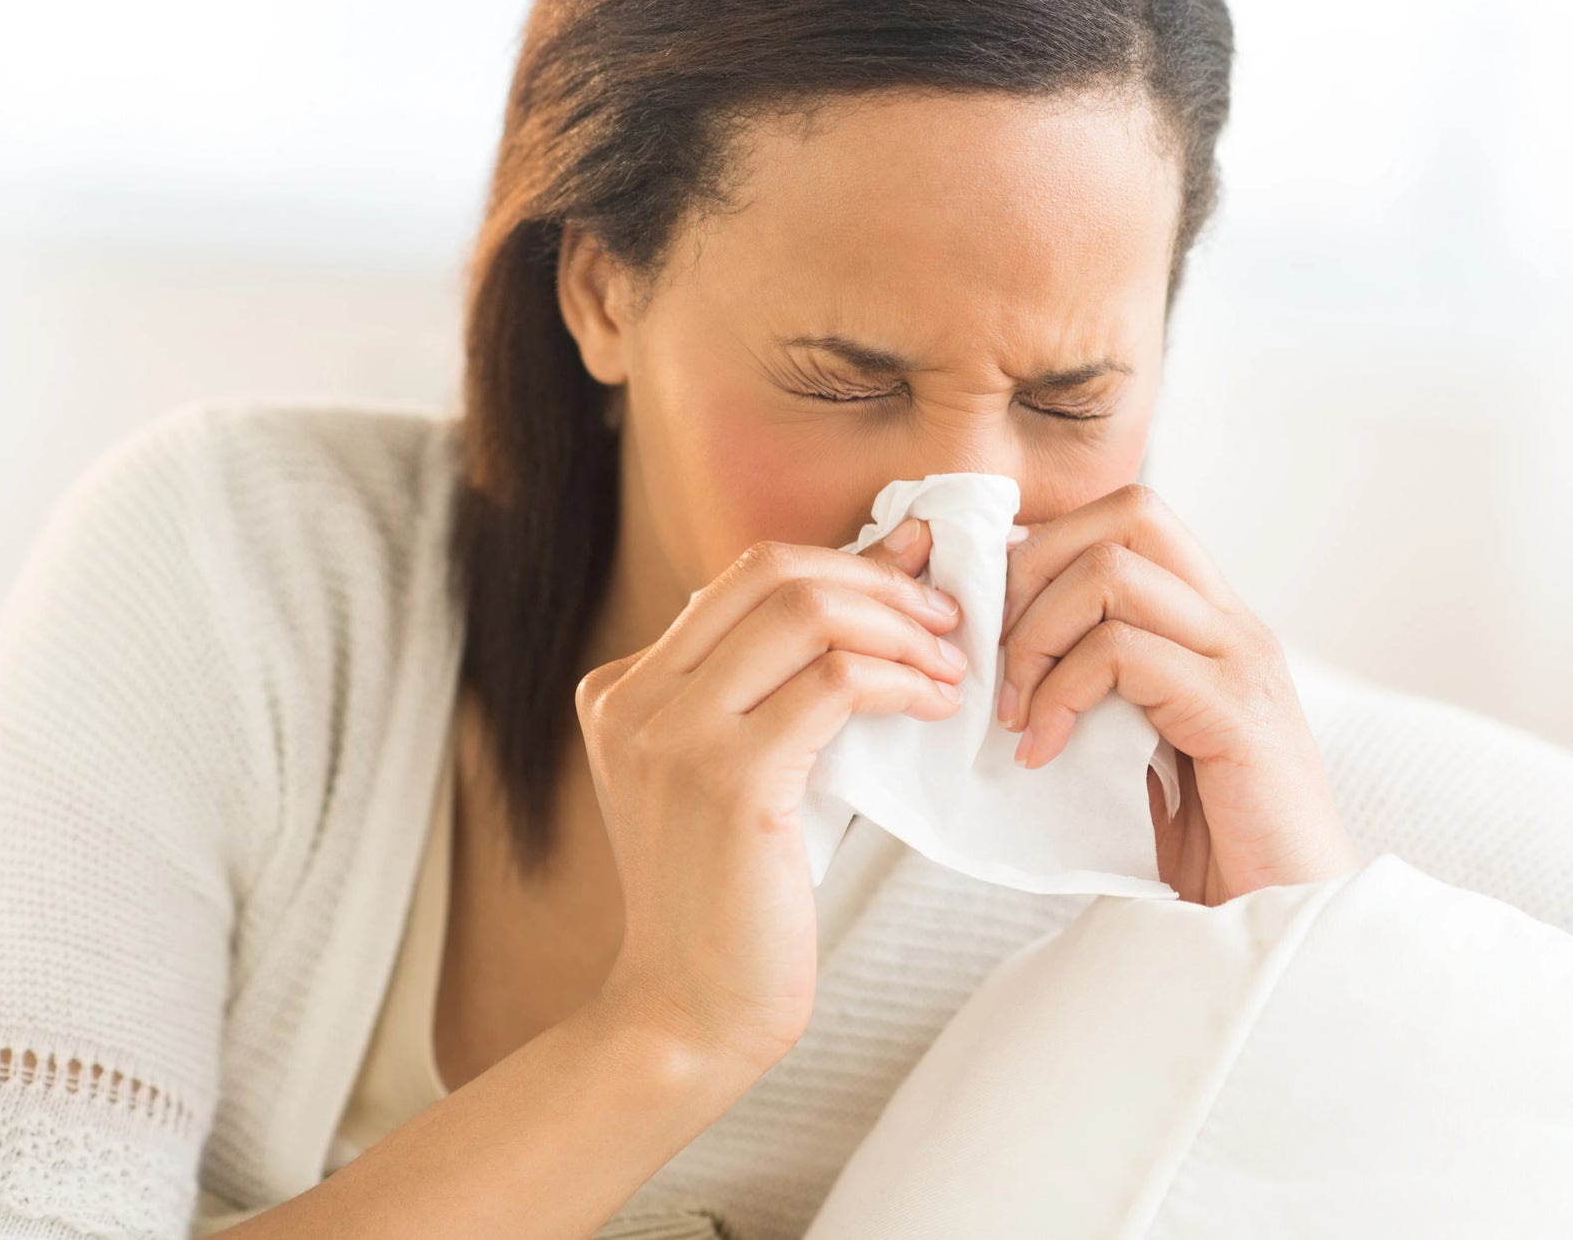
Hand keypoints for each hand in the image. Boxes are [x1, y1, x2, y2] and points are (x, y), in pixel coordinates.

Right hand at [573, 521, 965, 1073]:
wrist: (691, 1009)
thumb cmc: (732, 894)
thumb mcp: (737, 771)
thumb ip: (775, 687)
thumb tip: (876, 583)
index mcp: (625, 688)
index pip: (746, 574)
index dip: (846, 562)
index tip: (918, 577)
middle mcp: (633, 699)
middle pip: (773, 572)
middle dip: (879, 583)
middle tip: (946, 619)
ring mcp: (672, 736)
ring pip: (807, 614)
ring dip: (900, 630)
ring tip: (948, 669)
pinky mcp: (727, 780)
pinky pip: (834, 683)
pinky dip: (899, 681)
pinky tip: (932, 708)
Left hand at [997, 484, 1357, 904]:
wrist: (1290, 922)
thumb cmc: (1214, 855)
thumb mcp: (1141, 756)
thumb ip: (1102, 700)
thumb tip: (1010, 669)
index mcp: (1212, 629)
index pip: (1130, 521)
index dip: (1047, 548)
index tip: (995, 620)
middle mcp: (1234, 626)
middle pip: (1127, 515)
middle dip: (1035, 571)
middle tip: (996, 655)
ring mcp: (1240, 662)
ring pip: (1113, 571)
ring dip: (1037, 635)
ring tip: (1018, 712)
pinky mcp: (1235, 711)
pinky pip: (1124, 652)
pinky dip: (1063, 693)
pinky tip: (1044, 751)